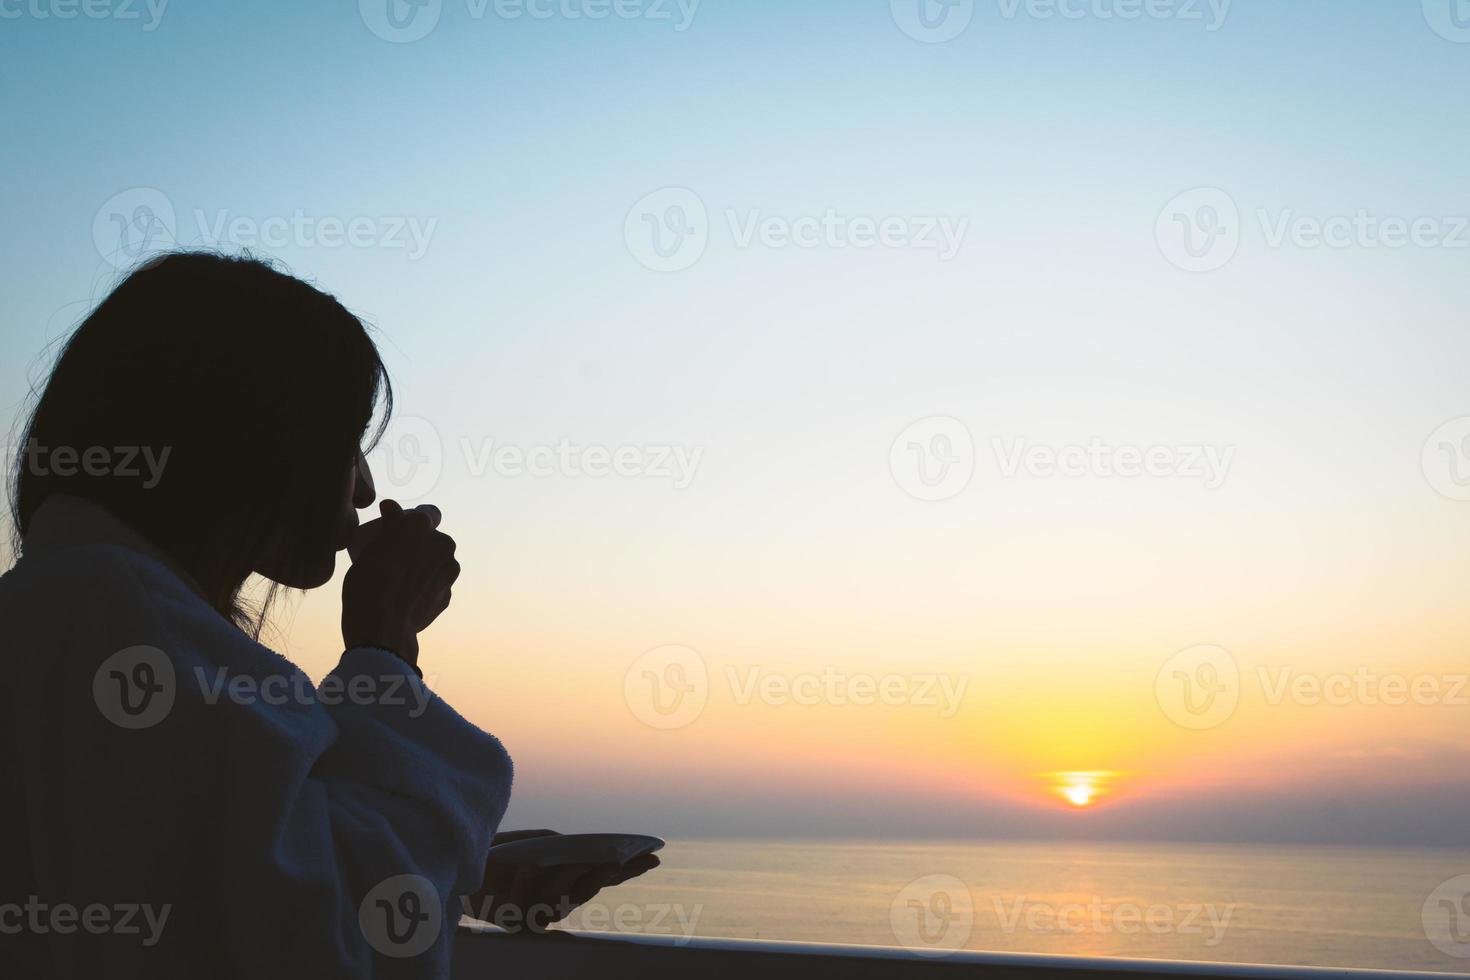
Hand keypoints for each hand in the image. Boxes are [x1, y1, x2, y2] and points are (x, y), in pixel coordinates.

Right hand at [341, 500, 458, 664]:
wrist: (380, 626)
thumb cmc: (367, 582)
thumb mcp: (370, 547)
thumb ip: (389, 524)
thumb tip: (391, 506)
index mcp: (421, 525)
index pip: (427, 514)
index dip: (414, 522)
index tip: (401, 532)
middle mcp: (443, 544)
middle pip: (434, 540)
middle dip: (420, 547)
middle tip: (395, 560)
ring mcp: (449, 571)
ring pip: (437, 563)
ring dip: (425, 568)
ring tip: (400, 582)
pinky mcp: (449, 595)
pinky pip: (437, 586)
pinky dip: (425, 589)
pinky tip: (406, 599)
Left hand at [463, 830, 660, 933]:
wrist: (463, 867)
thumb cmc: (503, 853)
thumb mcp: (537, 842)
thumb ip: (560, 848)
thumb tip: (575, 857)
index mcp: (569, 880)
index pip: (606, 875)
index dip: (630, 869)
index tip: (654, 856)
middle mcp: (559, 901)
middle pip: (589, 891)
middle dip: (604, 876)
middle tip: (616, 861)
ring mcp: (537, 914)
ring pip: (561, 902)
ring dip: (569, 880)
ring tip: (577, 862)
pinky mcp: (513, 922)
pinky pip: (527, 905)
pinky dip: (527, 884)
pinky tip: (529, 868)